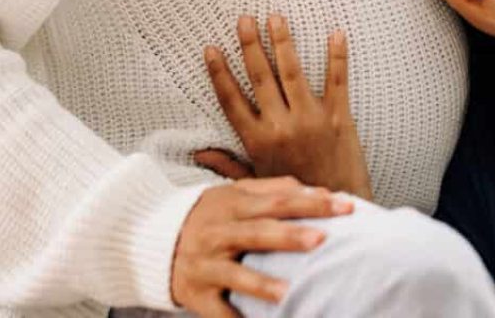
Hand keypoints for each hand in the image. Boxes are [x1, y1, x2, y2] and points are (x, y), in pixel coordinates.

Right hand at [169, 176, 351, 317]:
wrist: (147, 241)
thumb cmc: (206, 216)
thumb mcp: (233, 194)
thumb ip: (273, 189)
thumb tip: (318, 191)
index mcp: (233, 205)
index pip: (278, 201)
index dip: (313, 203)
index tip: (346, 208)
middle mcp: (218, 233)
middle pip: (259, 233)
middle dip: (291, 236)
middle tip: (323, 239)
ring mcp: (206, 266)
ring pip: (236, 274)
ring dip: (262, 284)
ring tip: (289, 291)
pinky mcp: (196, 294)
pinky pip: (218, 312)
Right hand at [197, 14, 372, 200]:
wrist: (333, 213)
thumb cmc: (293, 195)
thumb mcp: (255, 181)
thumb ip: (228, 163)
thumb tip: (199, 151)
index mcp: (258, 140)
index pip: (232, 99)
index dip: (220, 73)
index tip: (211, 48)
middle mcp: (281, 126)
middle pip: (261, 78)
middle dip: (251, 46)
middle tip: (245, 19)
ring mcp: (311, 120)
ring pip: (293, 73)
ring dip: (284, 43)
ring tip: (276, 17)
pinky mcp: (339, 119)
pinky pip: (337, 82)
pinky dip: (337, 57)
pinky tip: (335, 33)